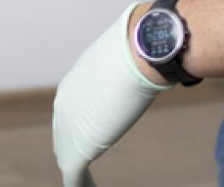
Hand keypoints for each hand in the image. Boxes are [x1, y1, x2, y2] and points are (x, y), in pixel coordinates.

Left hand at [52, 1, 173, 186]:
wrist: (140, 52)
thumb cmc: (142, 50)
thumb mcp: (132, 56)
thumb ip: (136, 64)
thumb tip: (161, 54)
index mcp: (73, 85)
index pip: (69, 113)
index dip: (77, 128)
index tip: (89, 139)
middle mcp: (63, 106)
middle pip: (62, 136)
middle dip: (71, 151)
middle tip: (82, 169)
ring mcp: (67, 127)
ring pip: (66, 157)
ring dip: (77, 172)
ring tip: (86, 184)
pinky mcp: (77, 148)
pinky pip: (73, 175)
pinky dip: (80, 186)